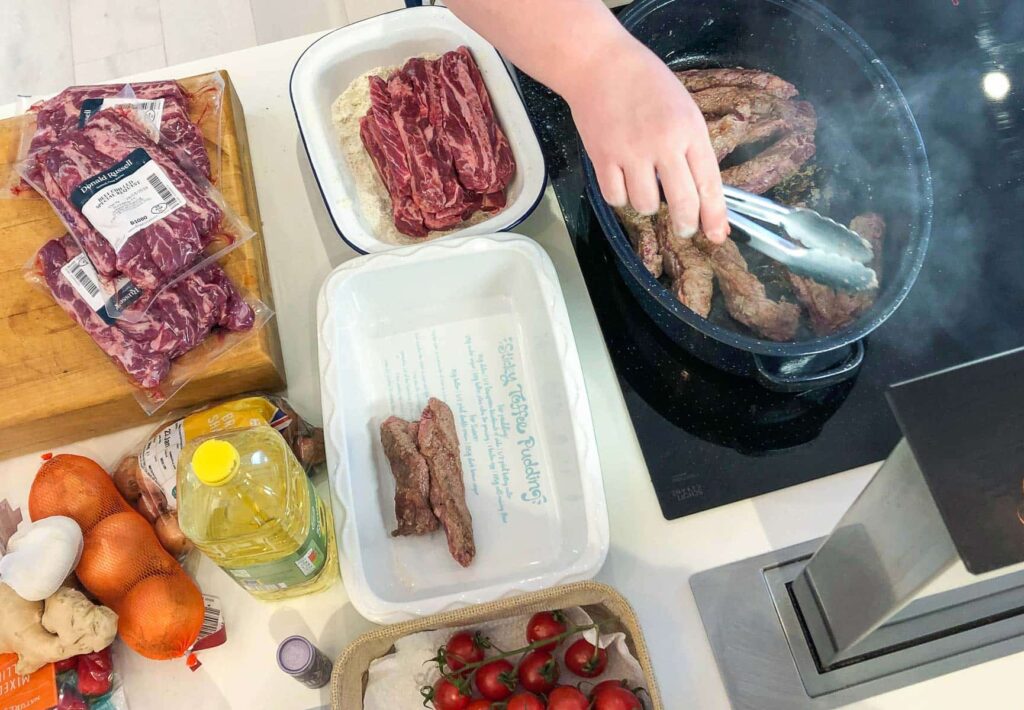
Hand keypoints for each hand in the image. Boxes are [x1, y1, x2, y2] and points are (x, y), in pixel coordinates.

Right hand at [566, 38, 728, 242]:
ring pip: (646, 205)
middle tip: (684, 229)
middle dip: (686, 224)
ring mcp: (631, 152)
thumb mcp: (683, 109)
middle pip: (682, 202)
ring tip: (644, 188)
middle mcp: (663, 144)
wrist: (600, 65)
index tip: (718, 235)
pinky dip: (621, 197)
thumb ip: (692, 148)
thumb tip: (701, 191)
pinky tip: (622, 182)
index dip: (715, 215)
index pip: (709, 182)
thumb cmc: (647, 84)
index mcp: (690, 129)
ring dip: (648, 204)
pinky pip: (616, 198)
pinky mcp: (602, 158)